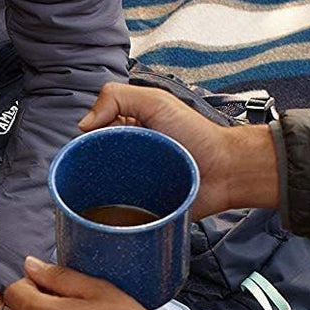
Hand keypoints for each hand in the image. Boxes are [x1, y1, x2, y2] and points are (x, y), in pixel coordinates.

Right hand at [78, 83, 278, 218]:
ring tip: (111, 187)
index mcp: (127, 129)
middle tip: (106, 166)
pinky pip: (115, 212)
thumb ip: (117, 96)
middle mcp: (126, 156)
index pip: (92, 134)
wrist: (225, 172)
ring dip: (100, 190)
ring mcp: (131, 183)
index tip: (94, 142)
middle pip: (92, 162)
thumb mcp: (156, 101)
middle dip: (91, 165)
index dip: (88, 138)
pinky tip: (115, 207)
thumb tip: (83, 124)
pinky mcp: (138, 208)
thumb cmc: (198, 135)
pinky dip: (111, 211)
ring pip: (99, 188)